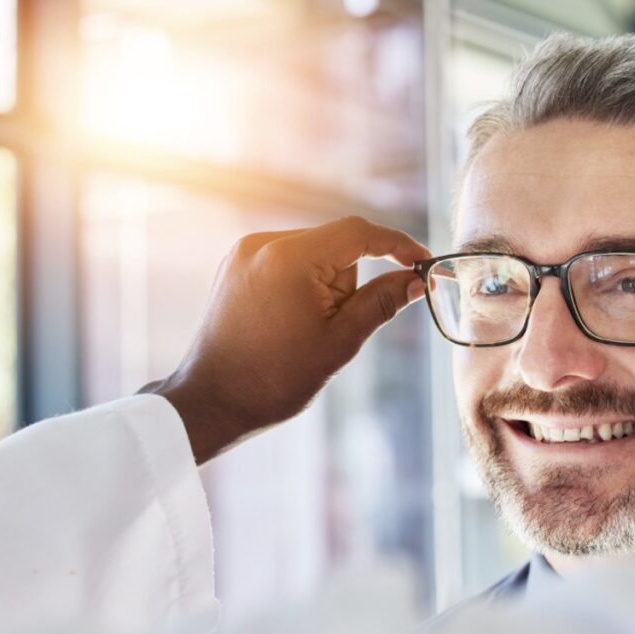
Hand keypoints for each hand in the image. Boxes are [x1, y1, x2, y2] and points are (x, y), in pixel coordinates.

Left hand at [142, 217, 430, 463]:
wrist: (211, 401)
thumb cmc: (275, 378)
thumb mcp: (340, 341)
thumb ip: (382, 303)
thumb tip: (416, 281)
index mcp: (290, 258)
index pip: (359, 232)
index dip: (397, 245)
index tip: (422, 264)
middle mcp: (263, 243)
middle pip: (335, 244)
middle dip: (350, 280)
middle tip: (336, 326)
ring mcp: (245, 251)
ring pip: (313, 253)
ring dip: (325, 284)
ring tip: (304, 330)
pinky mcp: (236, 264)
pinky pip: (287, 261)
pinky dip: (302, 283)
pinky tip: (289, 321)